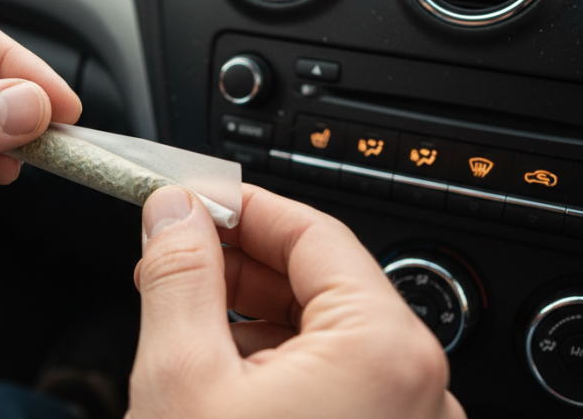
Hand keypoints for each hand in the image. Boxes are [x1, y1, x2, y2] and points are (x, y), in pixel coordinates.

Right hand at [129, 185, 465, 418]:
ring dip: (252, 313)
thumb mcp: (180, 376)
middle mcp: (416, 389)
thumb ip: (178, 276)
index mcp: (382, 354)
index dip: (241, 207)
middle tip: (176, 253)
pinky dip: (277, 362)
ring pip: (326, 333)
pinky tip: (222, 367)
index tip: (192, 200)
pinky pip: (334, 380)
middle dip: (241, 262)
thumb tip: (174, 213)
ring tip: (186, 314)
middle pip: (323, 281)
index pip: (314, 232)